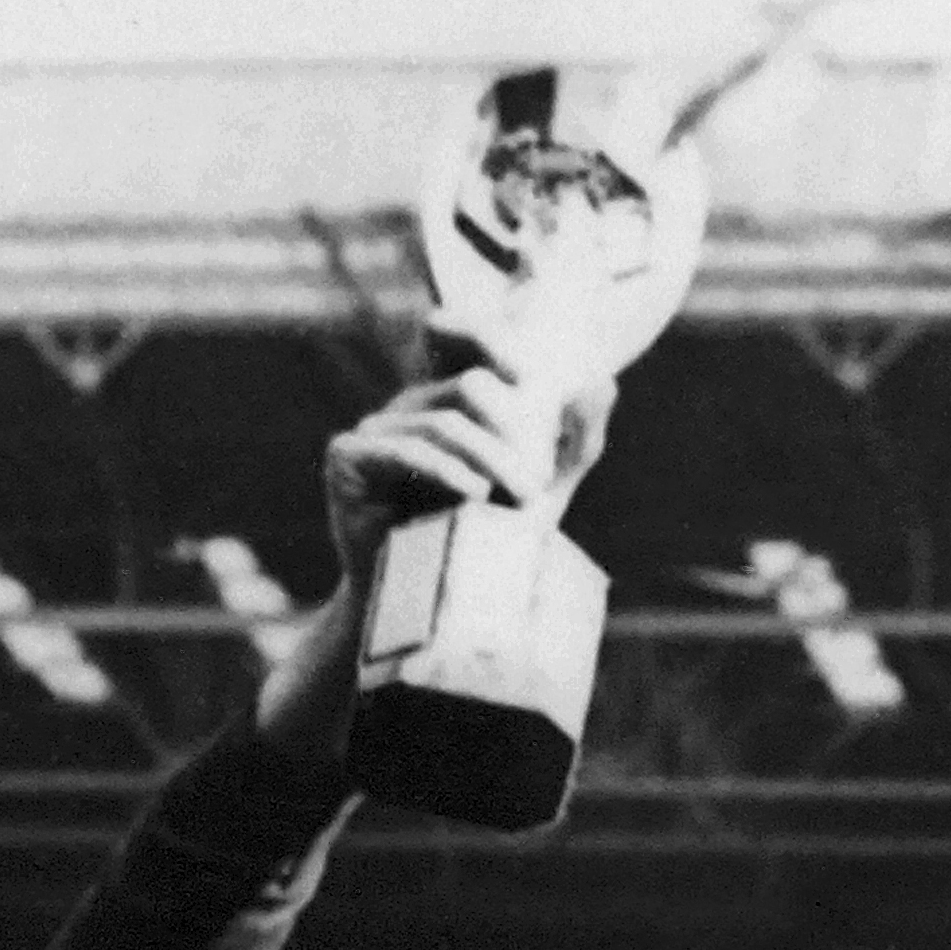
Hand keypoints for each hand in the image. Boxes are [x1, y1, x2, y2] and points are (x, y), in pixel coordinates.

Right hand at [317, 368, 615, 587]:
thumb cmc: (483, 547)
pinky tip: (473, 492)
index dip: (491, 339)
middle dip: (510, 435)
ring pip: (443, 423)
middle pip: (469, 391)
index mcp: (445, 404)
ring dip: (490, 459)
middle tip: (535, 488)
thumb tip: (602, 381)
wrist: (422, 611)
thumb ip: (575, 440)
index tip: (530, 377)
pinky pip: (405, 450)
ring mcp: (374, 429)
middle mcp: (407, 408)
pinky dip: (445, 469)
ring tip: (519, 498)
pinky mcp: (348, 457)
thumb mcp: (541, 491)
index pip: (464, 343)